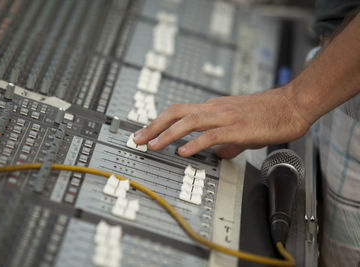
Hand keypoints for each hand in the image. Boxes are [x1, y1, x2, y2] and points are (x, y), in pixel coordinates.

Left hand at [133, 87, 310, 158]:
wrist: (291, 105)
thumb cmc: (267, 113)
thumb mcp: (239, 128)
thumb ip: (224, 141)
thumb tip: (215, 153)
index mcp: (212, 108)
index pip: (178, 112)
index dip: (159, 122)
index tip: (145, 133)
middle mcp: (214, 109)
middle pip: (176, 112)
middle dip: (153, 126)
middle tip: (137, 139)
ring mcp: (225, 117)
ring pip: (189, 121)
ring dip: (168, 133)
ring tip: (152, 145)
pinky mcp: (238, 128)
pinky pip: (211, 135)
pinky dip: (195, 143)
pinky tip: (183, 151)